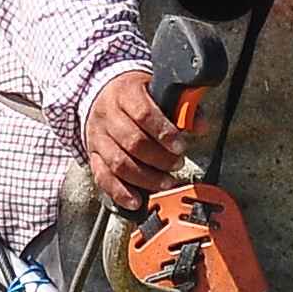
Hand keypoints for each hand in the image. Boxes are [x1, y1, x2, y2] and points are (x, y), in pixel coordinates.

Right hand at [85, 70, 185, 210]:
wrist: (100, 94)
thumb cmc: (134, 95)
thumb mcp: (156, 91)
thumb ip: (181, 107)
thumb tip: (199, 124)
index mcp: (125, 93)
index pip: (143, 114)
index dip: (164, 133)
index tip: (179, 146)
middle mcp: (108, 115)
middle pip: (132, 142)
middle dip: (159, 159)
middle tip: (177, 165)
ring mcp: (98, 137)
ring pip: (119, 163)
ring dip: (145, 178)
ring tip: (165, 182)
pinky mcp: (93, 156)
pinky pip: (103, 177)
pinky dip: (120, 192)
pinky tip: (136, 200)